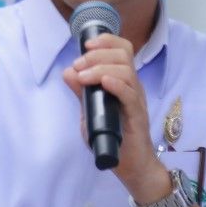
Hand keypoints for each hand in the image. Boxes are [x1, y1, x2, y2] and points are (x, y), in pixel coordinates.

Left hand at [62, 34, 168, 204]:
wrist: (131, 165)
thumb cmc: (114, 138)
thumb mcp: (91, 112)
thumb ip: (81, 93)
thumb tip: (68, 72)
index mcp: (123, 81)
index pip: (122, 49)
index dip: (106, 41)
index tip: (85, 45)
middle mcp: (132, 86)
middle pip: (123, 54)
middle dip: (98, 54)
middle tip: (79, 65)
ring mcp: (136, 100)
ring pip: (126, 71)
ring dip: (101, 68)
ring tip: (83, 78)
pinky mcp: (137, 115)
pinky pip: (130, 94)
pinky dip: (116, 85)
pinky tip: (104, 82)